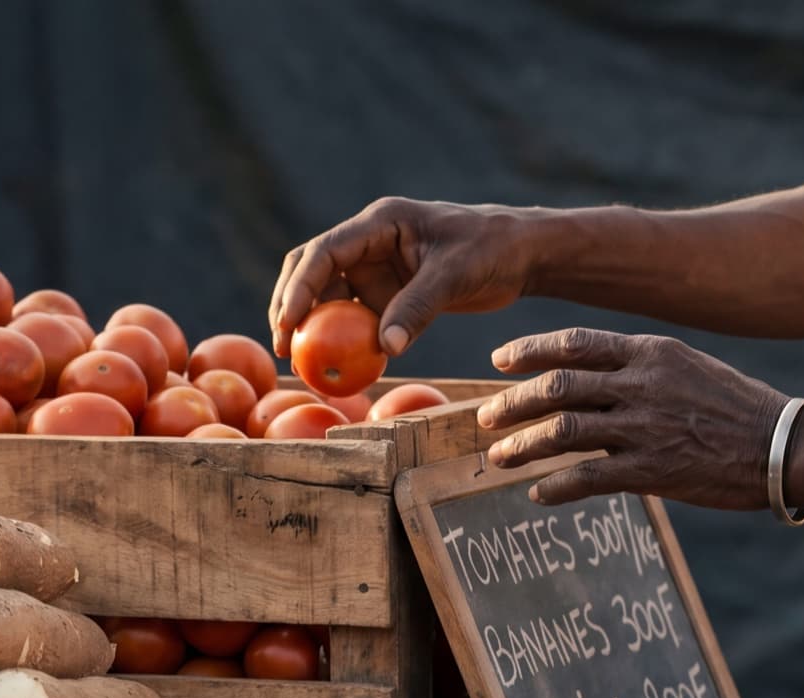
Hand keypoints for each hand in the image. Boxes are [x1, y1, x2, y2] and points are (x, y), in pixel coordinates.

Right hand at [269, 198, 536, 356]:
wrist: (520, 255)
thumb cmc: (491, 249)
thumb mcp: (455, 275)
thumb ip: (418, 308)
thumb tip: (385, 349)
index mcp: (380, 223)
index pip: (324, 252)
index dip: (300, 287)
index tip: (288, 324)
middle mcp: (369, 242)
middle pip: (311, 271)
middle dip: (291, 307)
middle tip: (284, 348)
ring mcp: (375, 268)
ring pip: (328, 296)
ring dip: (314, 329)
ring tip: (305, 366)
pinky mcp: (386, 293)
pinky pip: (354, 318)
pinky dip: (343, 341)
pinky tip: (341, 368)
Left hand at [477, 328, 790, 509]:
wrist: (782, 446)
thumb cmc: (736, 408)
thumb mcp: (687, 368)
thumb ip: (639, 369)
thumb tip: (590, 378)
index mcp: (650, 353)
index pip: (574, 343)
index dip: (529, 352)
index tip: (499, 362)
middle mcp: (641, 385)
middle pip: (557, 387)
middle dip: (512, 403)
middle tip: (485, 418)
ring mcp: (644, 428)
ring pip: (562, 432)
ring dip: (522, 446)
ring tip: (498, 458)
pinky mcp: (651, 470)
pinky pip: (587, 478)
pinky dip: (555, 487)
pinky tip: (538, 494)